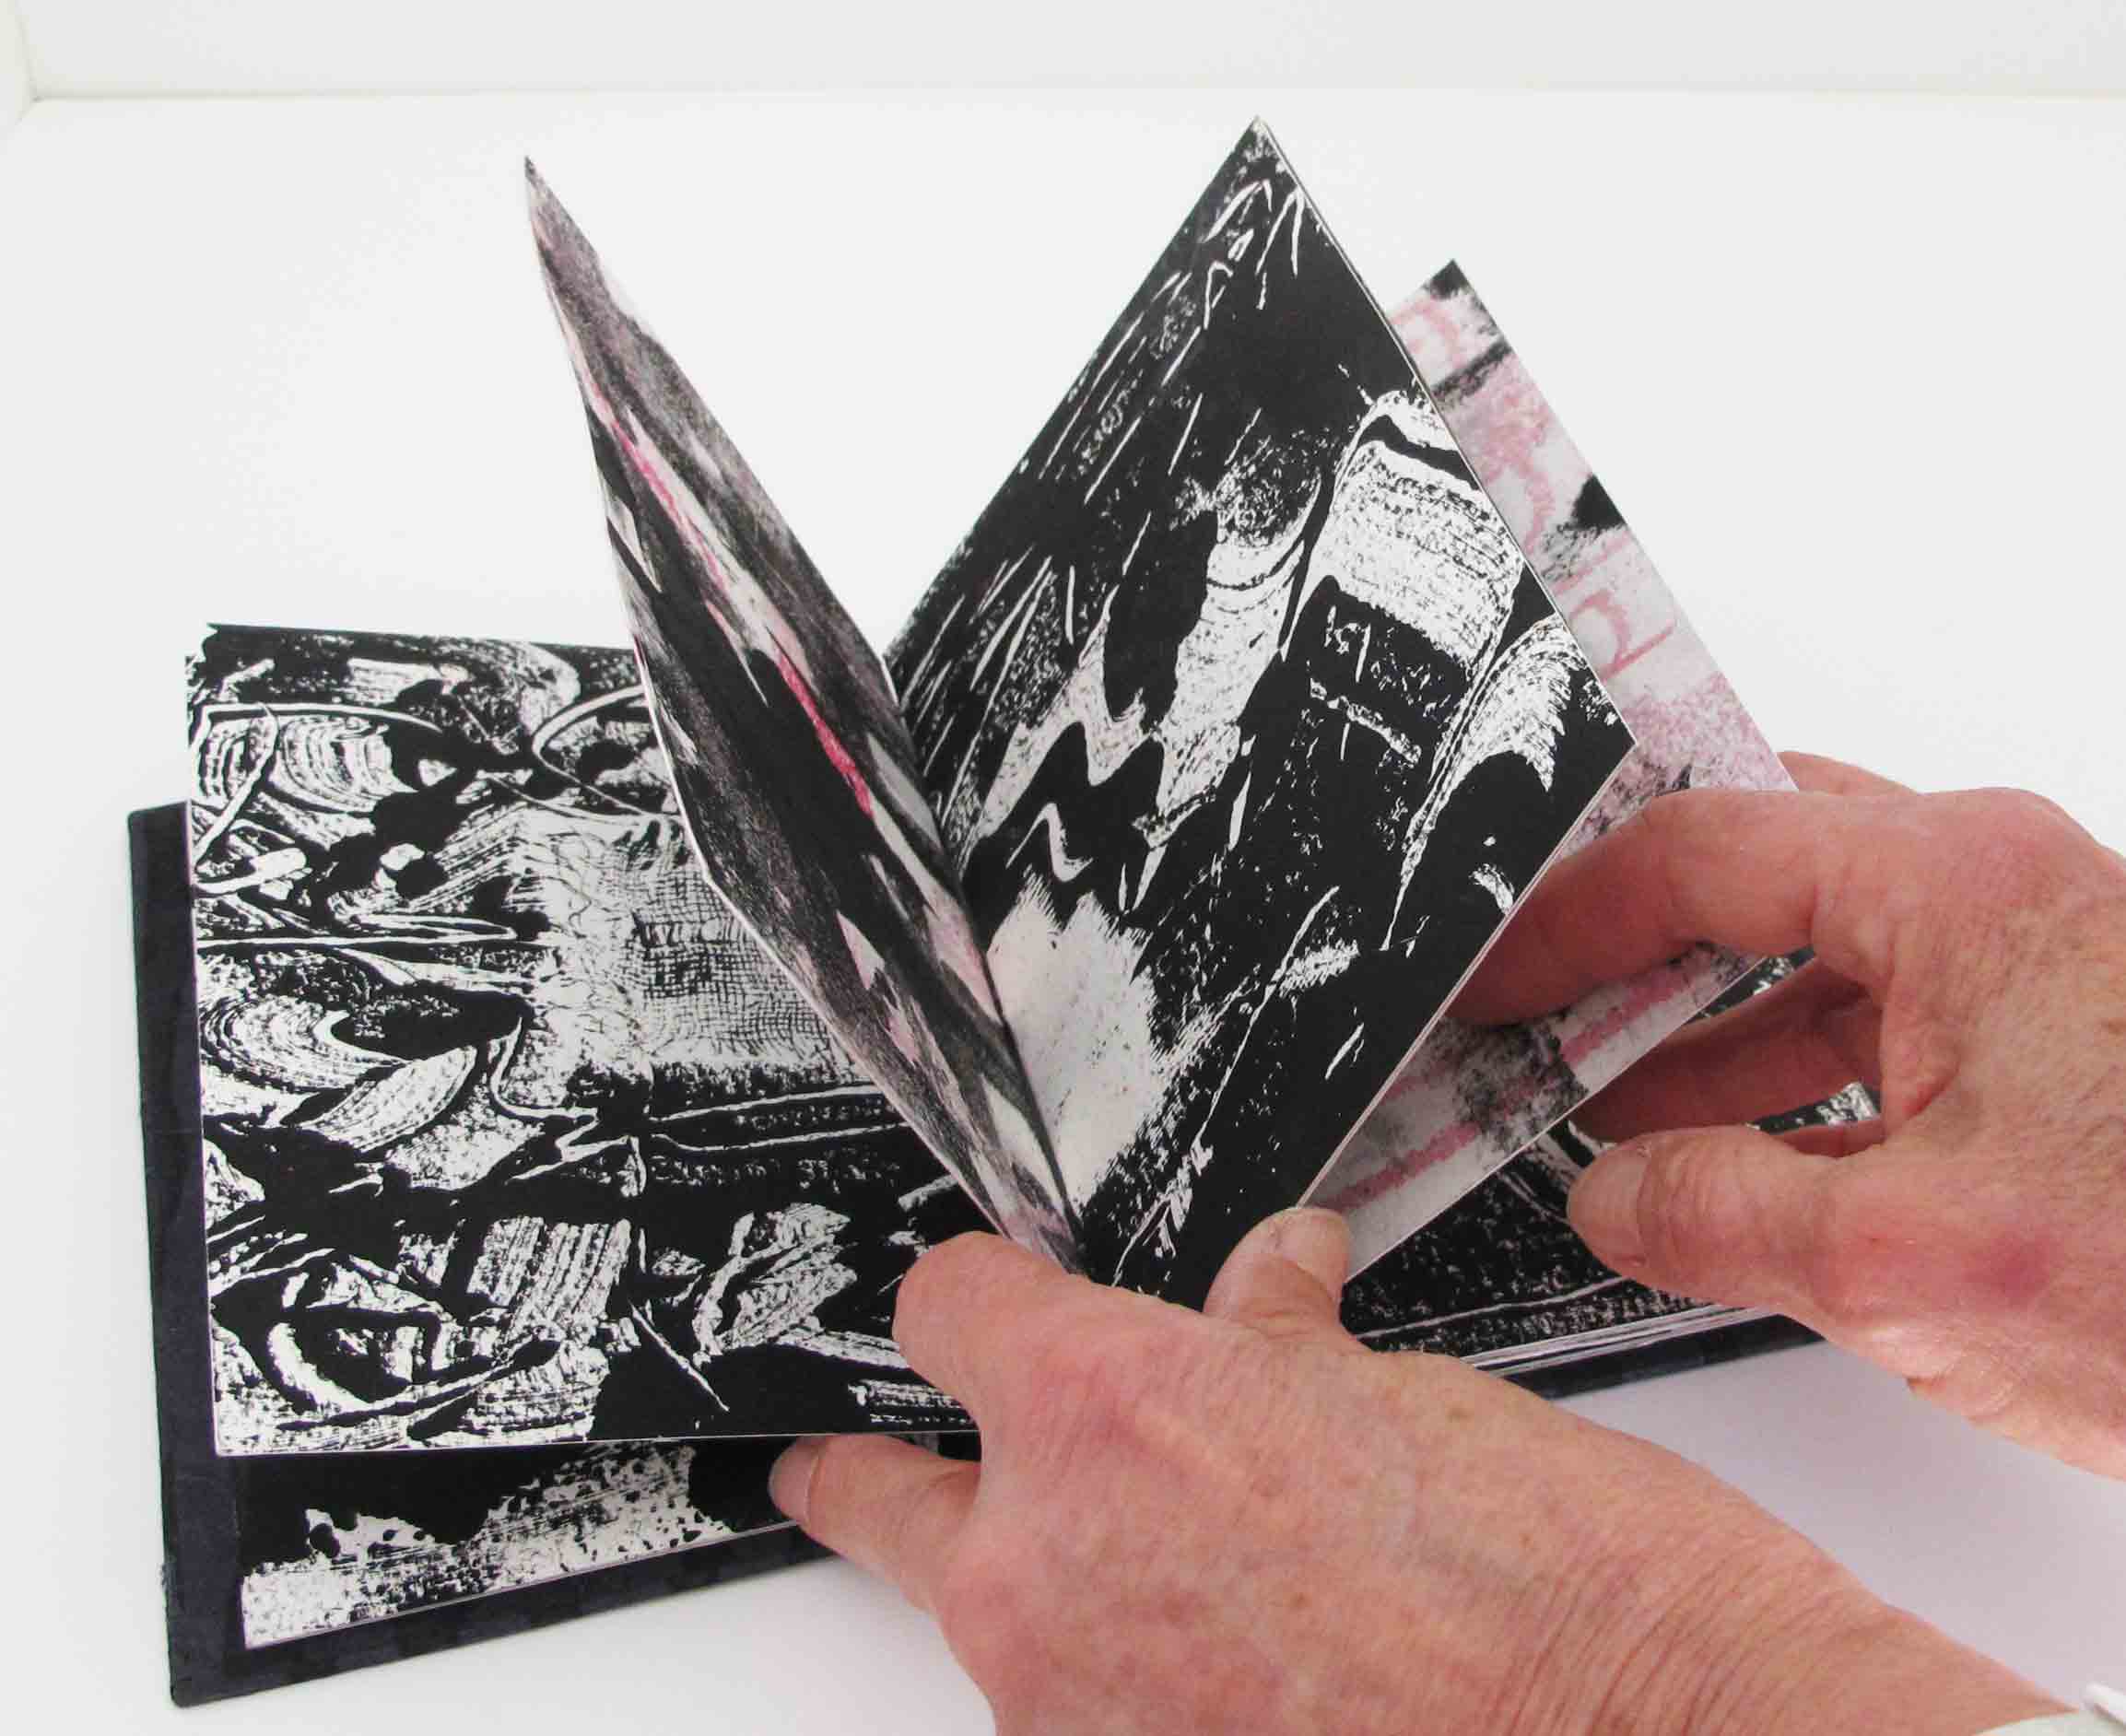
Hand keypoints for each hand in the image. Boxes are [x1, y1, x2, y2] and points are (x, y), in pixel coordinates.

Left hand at [772, 1216, 2049, 1733]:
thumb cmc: (1559, 1579)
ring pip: (984, 1616)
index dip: (974, 1289)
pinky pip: (1075, 1708)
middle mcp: (1047, 1565)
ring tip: (1142, 1556)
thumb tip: (1263, 1293)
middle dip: (874, 1467)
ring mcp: (1071, 1710)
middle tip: (856, 1459)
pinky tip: (1220, 1649)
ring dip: (1029, 1579)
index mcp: (1104, 1409)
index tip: (985, 1295)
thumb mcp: (1405, 1399)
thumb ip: (1280, 1344)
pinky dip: (1116, 1675)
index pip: (946, 1308)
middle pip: (876, 1492)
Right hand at [1458, 753, 2125, 1476]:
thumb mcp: (1918, 1266)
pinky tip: (1725, 1150)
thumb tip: (1614, 1194)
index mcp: (1956, 888)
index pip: (1698, 850)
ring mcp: (2034, 960)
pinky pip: (1877, 1021)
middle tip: (1529, 990)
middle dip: (1628, 936)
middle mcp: (1997, 891)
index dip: (1563, 917)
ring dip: (1700, 1021)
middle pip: (1755, 861)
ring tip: (1598, 1095)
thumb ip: (1719, 1218)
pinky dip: (1782, 1072)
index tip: (1489, 975)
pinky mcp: (2058, 1038)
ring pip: (1815, 948)